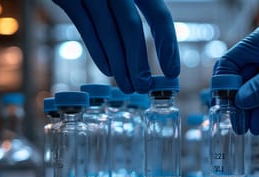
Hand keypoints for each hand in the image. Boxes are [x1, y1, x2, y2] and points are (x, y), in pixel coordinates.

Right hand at [53, 0, 179, 92]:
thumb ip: (134, 8)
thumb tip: (148, 49)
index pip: (159, 14)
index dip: (167, 45)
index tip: (173, 72)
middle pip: (131, 28)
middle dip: (139, 62)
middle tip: (144, 87)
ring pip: (108, 33)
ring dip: (119, 65)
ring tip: (128, 86)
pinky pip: (85, 28)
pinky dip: (98, 52)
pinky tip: (108, 70)